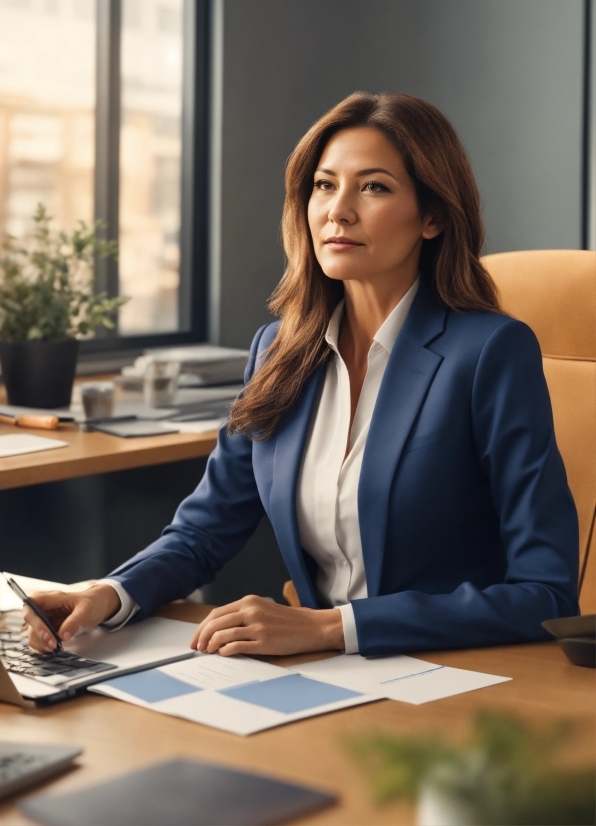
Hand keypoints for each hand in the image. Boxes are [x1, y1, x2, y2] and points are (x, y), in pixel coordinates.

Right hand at [23, 584, 120, 652]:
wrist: (100, 605)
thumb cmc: (92, 602)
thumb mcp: (86, 609)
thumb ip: (73, 621)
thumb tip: (62, 636)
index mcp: (52, 598)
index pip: (31, 605)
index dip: (34, 620)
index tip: (46, 634)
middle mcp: (46, 608)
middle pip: (31, 622)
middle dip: (39, 635)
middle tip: (53, 645)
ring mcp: (46, 618)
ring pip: (33, 632)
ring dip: (40, 643)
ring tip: (54, 648)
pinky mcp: (49, 628)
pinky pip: (40, 639)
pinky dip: (43, 646)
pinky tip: (52, 649)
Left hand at [190, 595, 344, 655]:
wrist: (311, 627)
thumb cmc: (287, 621)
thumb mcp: (262, 610)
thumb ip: (242, 616)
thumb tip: (218, 630)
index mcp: (249, 602)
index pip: (216, 613)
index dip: (202, 627)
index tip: (196, 638)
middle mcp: (250, 611)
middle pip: (215, 623)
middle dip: (202, 637)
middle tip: (198, 648)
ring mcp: (257, 626)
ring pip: (222, 634)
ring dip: (211, 645)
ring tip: (209, 652)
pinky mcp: (263, 641)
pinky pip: (236, 646)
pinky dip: (225, 651)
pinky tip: (224, 654)